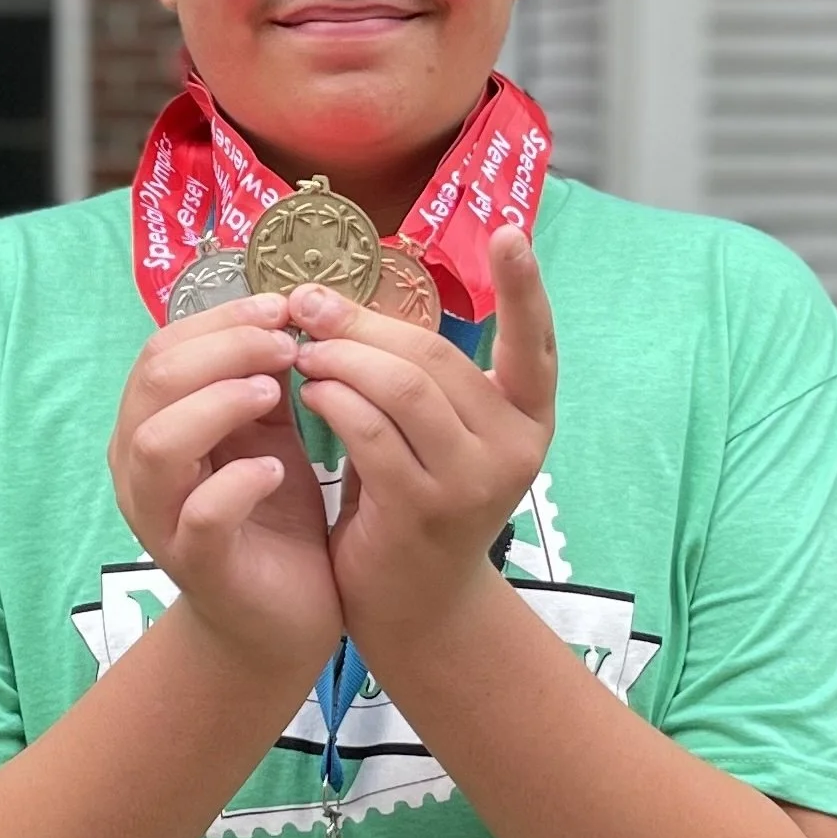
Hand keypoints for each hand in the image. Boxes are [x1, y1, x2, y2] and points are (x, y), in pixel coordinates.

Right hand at [109, 294, 342, 672]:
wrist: (277, 618)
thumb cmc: (268, 515)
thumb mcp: (265, 434)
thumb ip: (260, 379)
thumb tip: (284, 310)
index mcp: (150, 426)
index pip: (162, 350)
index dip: (221, 320)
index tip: (283, 307)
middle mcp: (140, 470)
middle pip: (155, 382)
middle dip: (226, 349)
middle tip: (288, 345)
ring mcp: (161, 518)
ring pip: (159, 443)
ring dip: (221, 404)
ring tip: (277, 394)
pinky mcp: (197, 565)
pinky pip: (201, 515)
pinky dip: (239, 483)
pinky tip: (277, 471)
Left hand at [288, 226, 555, 649]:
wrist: (415, 607)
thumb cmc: (417, 503)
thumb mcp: (437, 436)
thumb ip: (418, 377)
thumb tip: (344, 300)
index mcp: (527, 419)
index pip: (535, 344)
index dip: (525, 288)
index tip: (511, 230)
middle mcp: (515, 447)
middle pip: (435, 355)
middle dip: (364, 322)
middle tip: (309, 302)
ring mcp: (474, 481)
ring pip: (403, 386)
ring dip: (341, 358)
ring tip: (301, 350)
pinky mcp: (424, 510)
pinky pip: (371, 432)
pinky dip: (333, 400)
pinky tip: (308, 392)